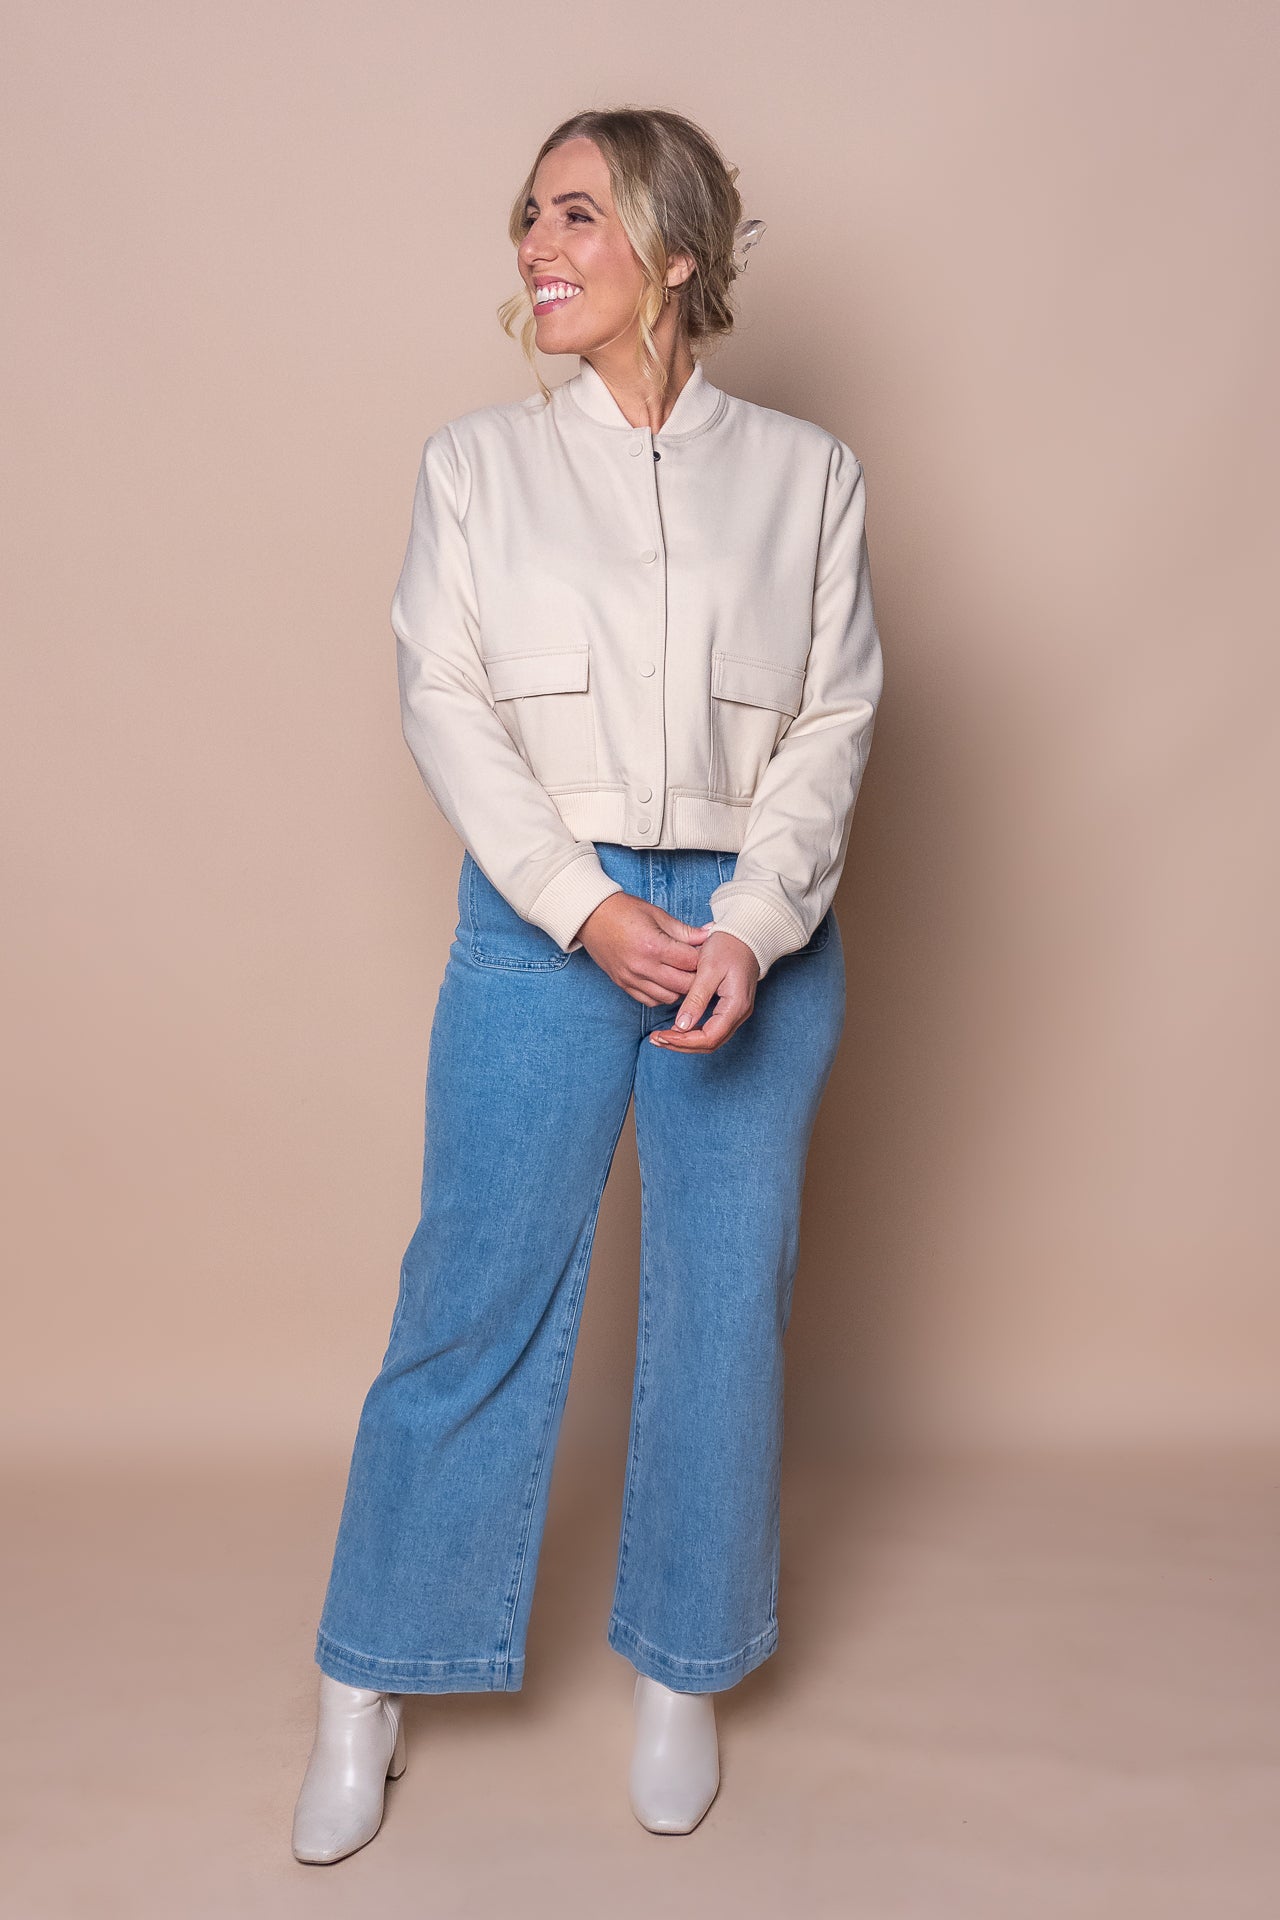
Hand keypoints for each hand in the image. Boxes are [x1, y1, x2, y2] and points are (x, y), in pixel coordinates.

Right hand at [576, 892, 712, 1004]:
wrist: (590, 917)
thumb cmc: (624, 911)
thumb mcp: (657, 915)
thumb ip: (685, 931)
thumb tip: (710, 935)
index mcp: (653, 945)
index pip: (690, 962)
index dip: (704, 959)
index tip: (709, 955)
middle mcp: (642, 966)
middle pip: (683, 985)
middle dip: (697, 978)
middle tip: (701, 969)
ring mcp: (631, 978)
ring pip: (668, 998)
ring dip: (680, 989)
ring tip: (683, 975)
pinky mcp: (623, 985)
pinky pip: (650, 1001)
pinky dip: (662, 995)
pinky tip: (666, 982)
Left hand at [648, 926, 758, 1052]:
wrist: (745, 935)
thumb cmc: (728, 946)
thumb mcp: (708, 970)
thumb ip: (696, 999)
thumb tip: (682, 1026)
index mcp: (736, 1006)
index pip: (709, 1038)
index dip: (683, 1041)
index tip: (662, 1035)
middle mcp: (739, 1014)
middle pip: (710, 1044)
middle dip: (681, 1045)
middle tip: (656, 1039)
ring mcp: (736, 1013)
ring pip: (710, 1039)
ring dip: (686, 1041)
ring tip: (662, 1037)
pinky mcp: (730, 1009)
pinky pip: (712, 1030)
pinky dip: (693, 1033)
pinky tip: (676, 1028)